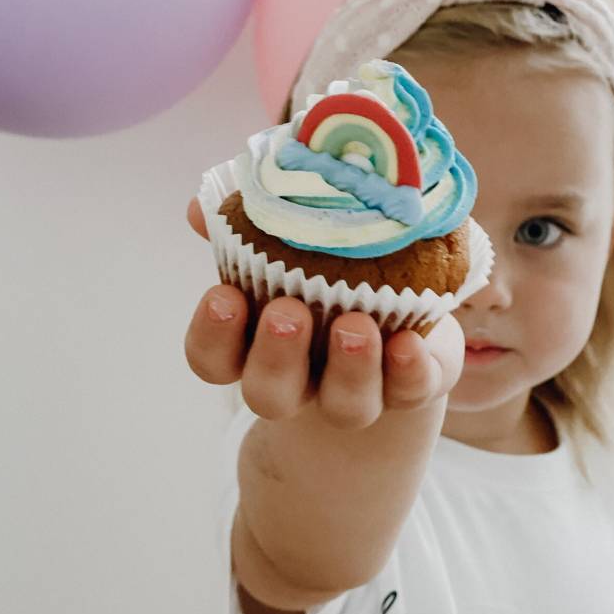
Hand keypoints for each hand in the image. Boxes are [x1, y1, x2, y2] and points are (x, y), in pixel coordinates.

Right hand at [184, 199, 464, 429]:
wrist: (408, 309)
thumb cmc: (328, 270)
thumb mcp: (288, 243)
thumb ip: (246, 224)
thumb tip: (200, 207)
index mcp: (257, 346)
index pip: (214, 360)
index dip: (212, 337)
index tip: (223, 296)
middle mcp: (302, 381)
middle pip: (270, 395)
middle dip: (276, 358)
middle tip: (287, 313)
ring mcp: (357, 390)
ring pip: (344, 406)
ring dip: (348, 368)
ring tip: (354, 325)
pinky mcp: (412, 384)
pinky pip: (410, 389)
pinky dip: (408, 369)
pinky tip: (407, 342)